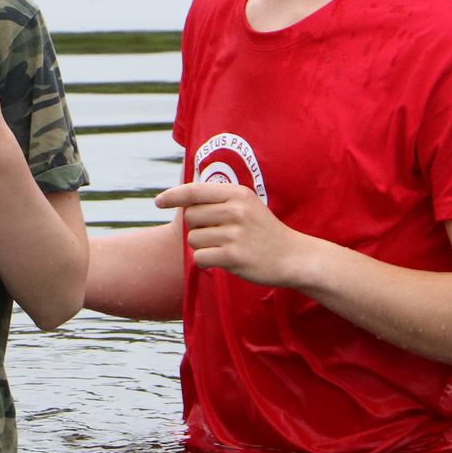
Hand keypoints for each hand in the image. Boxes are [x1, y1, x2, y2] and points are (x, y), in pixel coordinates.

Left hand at [155, 182, 317, 289]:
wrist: (293, 257)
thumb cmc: (263, 231)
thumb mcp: (247, 204)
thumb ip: (219, 198)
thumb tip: (183, 196)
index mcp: (237, 194)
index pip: (194, 191)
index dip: (172, 196)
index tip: (158, 202)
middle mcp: (235, 211)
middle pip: (190, 218)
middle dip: (197, 228)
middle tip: (217, 235)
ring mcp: (234, 234)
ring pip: (193, 239)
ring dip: (203, 247)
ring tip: (225, 248)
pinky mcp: (233, 256)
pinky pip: (200, 258)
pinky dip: (206, 261)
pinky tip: (222, 260)